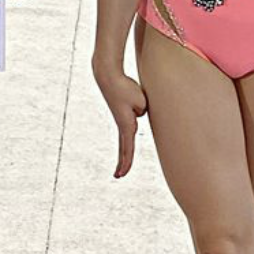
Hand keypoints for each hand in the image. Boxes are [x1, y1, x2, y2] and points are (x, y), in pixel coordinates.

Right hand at [93, 63, 146, 178]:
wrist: (109, 77)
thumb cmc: (125, 89)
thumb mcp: (141, 102)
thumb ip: (144, 113)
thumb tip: (140, 115)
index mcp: (127, 126)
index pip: (128, 149)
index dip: (126, 163)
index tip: (121, 175)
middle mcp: (124, 125)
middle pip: (125, 147)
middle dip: (123, 162)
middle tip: (118, 176)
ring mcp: (122, 119)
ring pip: (131, 128)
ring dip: (131, 126)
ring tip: (127, 119)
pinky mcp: (123, 112)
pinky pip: (132, 118)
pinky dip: (133, 111)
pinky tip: (129, 100)